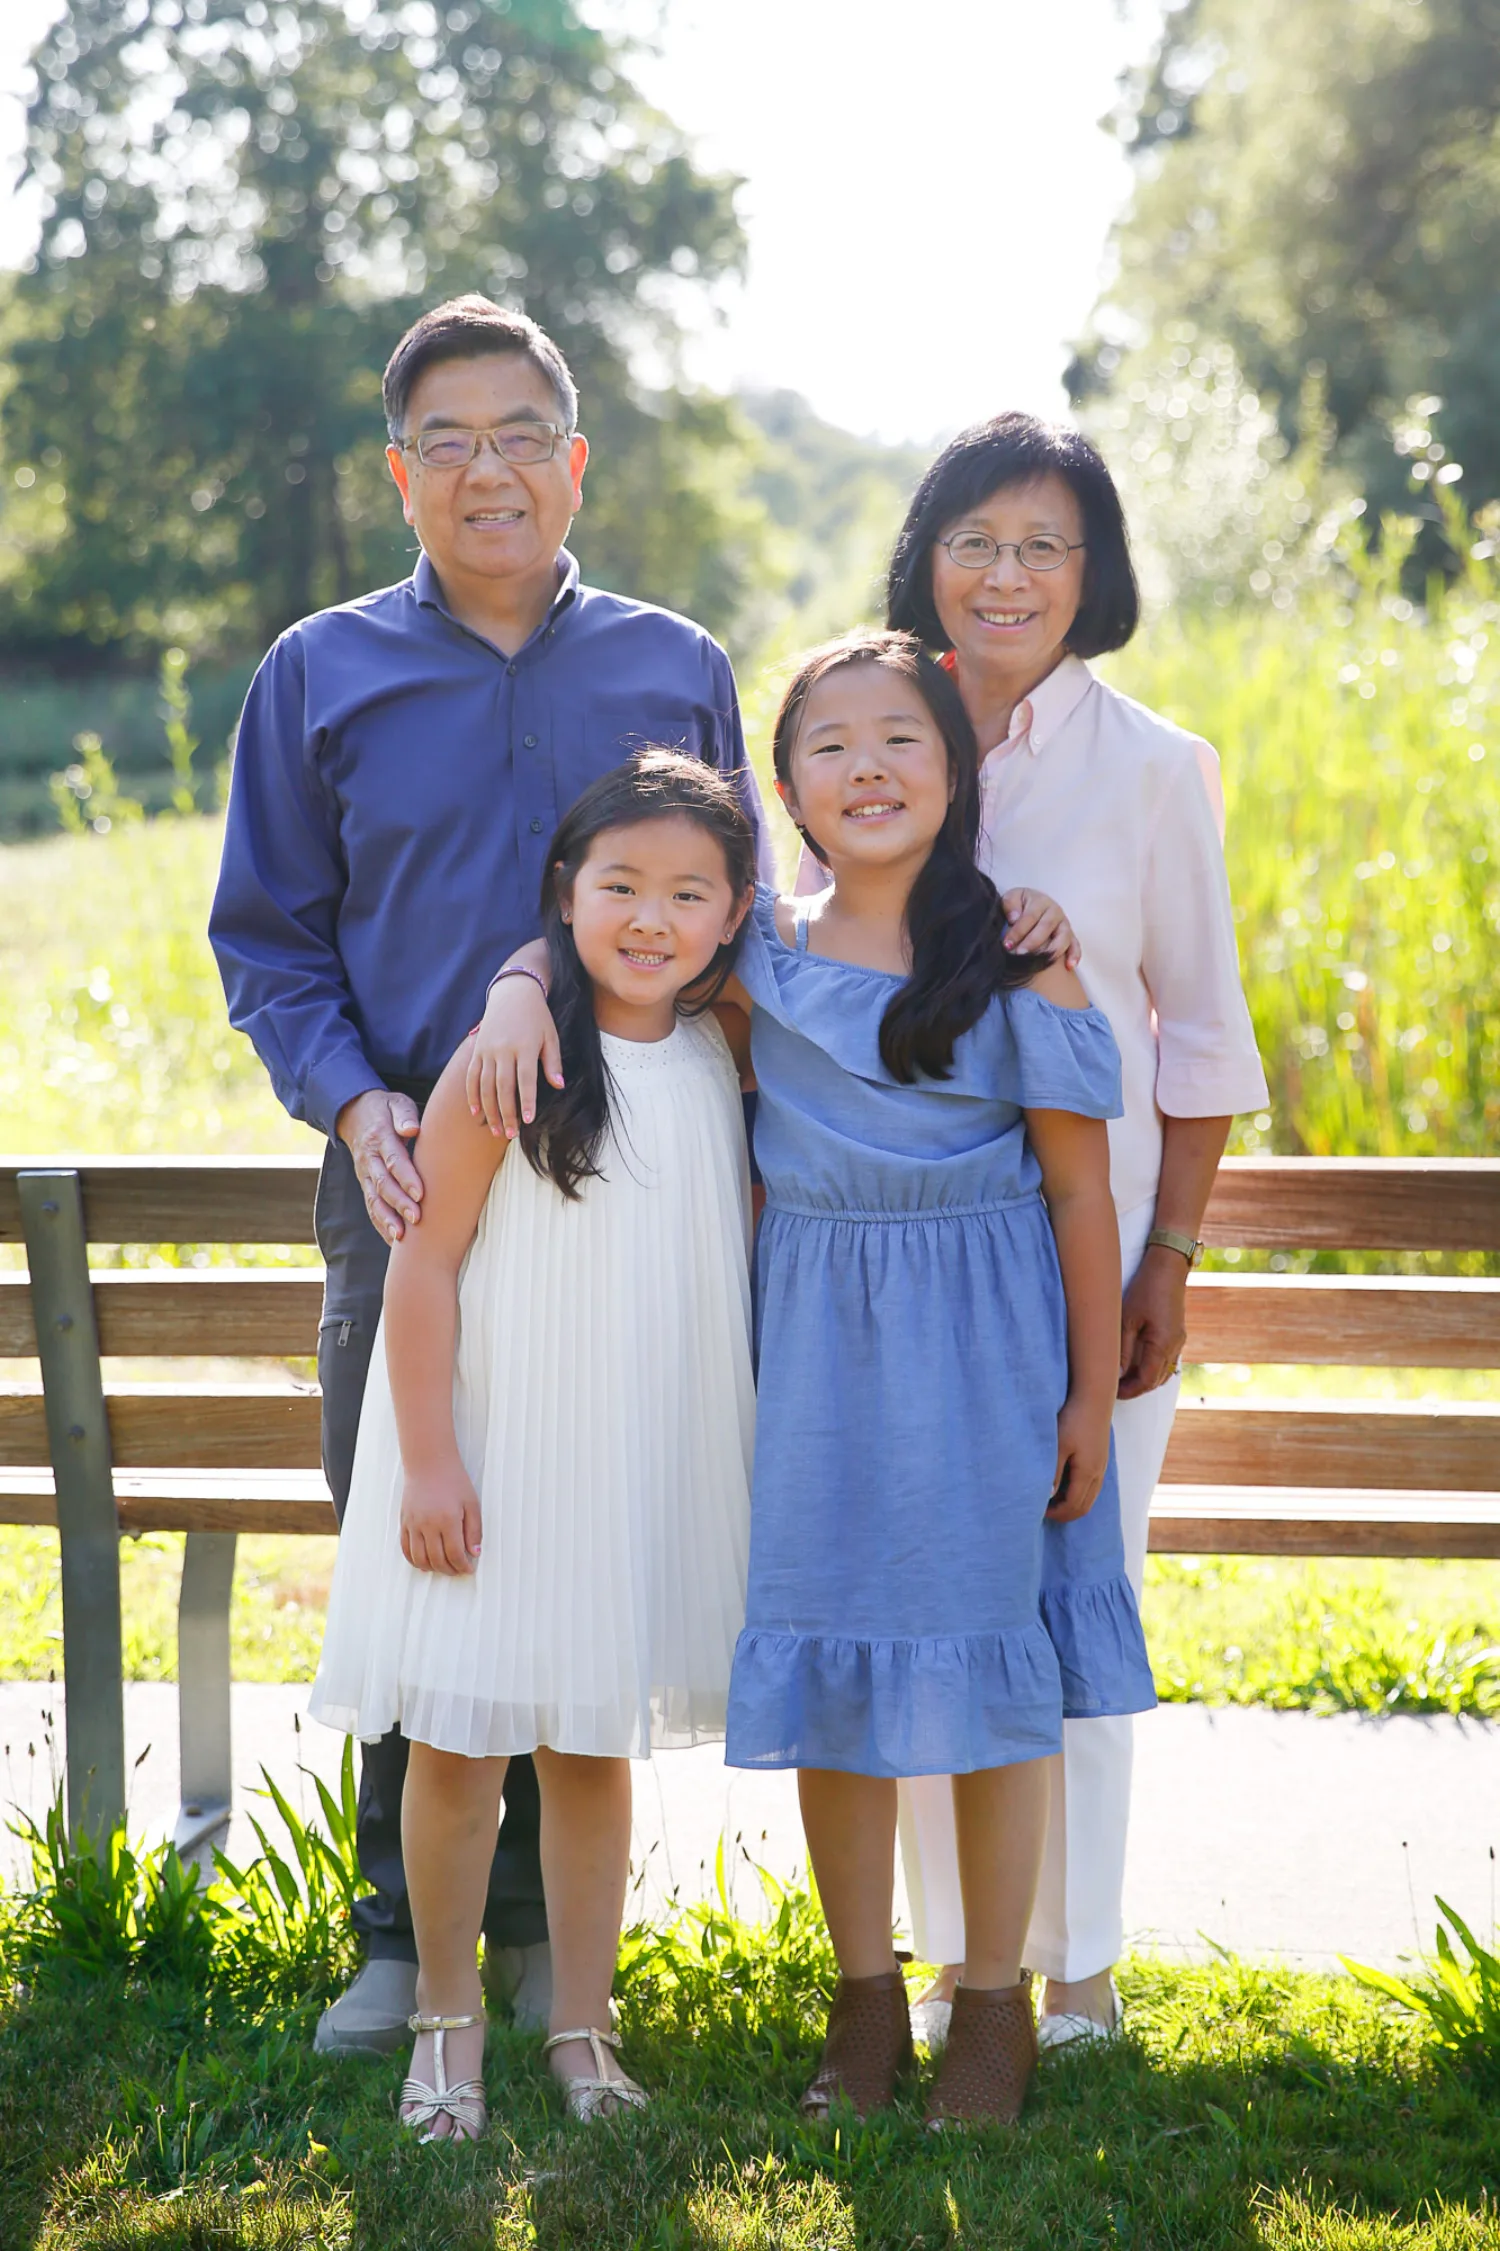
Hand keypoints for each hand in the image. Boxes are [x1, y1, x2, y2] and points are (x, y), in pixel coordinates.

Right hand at [337, 1088, 423, 1244]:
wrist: (354, 1113)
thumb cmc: (384, 1109)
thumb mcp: (395, 1102)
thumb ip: (404, 1114)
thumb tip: (412, 1129)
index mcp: (379, 1138)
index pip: (393, 1160)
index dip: (406, 1178)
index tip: (420, 1193)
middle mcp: (369, 1159)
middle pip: (383, 1184)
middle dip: (399, 1203)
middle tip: (417, 1218)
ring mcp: (365, 1174)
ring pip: (374, 1200)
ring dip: (387, 1219)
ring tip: (402, 1238)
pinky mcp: (365, 1184)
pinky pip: (371, 1206)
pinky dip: (381, 1224)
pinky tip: (394, 1241)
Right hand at [400, 1462, 482, 1575]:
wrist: (428, 1464)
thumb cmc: (454, 1481)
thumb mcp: (472, 1503)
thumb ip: (474, 1530)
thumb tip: (474, 1553)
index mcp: (448, 1520)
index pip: (454, 1554)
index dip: (463, 1566)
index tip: (469, 1569)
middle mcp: (428, 1525)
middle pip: (437, 1560)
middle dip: (449, 1570)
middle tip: (458, 1570)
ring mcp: (413, 1525)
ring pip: (419, 1559)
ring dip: (432, 1568)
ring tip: (443, 1567)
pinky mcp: (404, 1523)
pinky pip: (405, 1549)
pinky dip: (414, 1561)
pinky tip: (425, 1563)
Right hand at [465, 977, 562, 1140]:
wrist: (512, 993)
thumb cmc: (536, 1017)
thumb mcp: (550, 1036)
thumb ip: (553, 1062)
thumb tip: (559, 1085)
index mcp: (524, 1046)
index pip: (525, 1079)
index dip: (526, 1101)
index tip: (527, 1120)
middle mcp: (503, 1049)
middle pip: (502, 1086)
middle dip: (506, 1112)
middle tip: (509, 1134)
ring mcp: (487, 1050)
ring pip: (485, 1085)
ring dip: (489, 1110)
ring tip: (496, 1130)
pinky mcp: (477, 1051)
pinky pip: (471, 1077)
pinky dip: (472, 1096)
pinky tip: (476, 1113)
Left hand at [1001, 888, 1080, 968]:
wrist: (1029, 906)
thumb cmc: (1018, 905)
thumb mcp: (1011, 899)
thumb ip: (1010, 904)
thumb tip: (1014, 918)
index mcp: (1040, 901)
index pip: (1030, 916)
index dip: (1018, 931)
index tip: (1007, 943)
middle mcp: (1055, 912)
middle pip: (1047, 926)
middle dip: (1033, 941)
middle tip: (1020, 954)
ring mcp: (1064, 924)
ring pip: (1063, 936)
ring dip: (1053, 950)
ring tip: (1042, 962)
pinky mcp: (1070, 936)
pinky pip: (1075, 945)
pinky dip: (1074, 955)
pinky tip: (1069, 966)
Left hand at [1048, 1393, 1111, 1520]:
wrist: (1094, 1398)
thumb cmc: (1073, 1419)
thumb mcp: (1058, 1446)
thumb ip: (1053, 1472)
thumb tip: (1048, 1497)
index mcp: (1087, 1473)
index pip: (1073, 1506)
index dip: (1056, 1513)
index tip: (1038, 1511)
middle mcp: (1098, 1473)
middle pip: (1084, 1507)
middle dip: (1065, 1514)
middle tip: (1044, 1511)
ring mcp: (1102, 1466)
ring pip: (1090, 1497)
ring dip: (1072, 1504)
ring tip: (1051, 1500)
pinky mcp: (1101, 1458)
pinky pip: (1092, 1486)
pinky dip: (1078, 1493)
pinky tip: (1063, 1484)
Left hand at [1118, 1246, 1188, 1398]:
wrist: (1168, 1267)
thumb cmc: (1146, 1288)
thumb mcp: (1128, 1319)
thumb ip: (1122, 1349)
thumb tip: (1116, 1374)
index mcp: (1162, 1345)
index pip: (1146, 1381)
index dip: (1129, 1391)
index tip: (1111, 1392)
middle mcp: (1174, 1346)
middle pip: (1156, 1380)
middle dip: (1136, 1388)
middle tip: (1113, 1387)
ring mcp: (1179, 1341)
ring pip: (1163, 1372)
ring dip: (1145, 1379)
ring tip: (1123, 1378)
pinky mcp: (1177, 1334)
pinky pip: (1167, 1360)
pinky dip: (1153, 1368)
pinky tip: (1137, 1363)